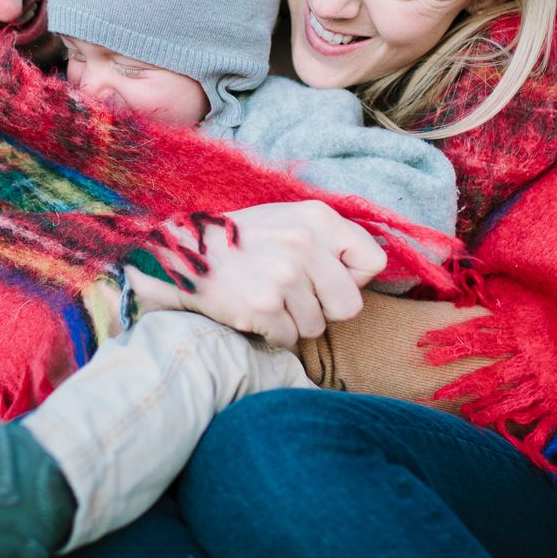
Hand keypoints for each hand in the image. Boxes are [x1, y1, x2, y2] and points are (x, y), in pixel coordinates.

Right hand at [124, 201, 385, 347]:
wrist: (183, 252)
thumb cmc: (242, 240)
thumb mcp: (288, 220)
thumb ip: (329, 238)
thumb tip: (372, 268)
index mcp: (316, 218)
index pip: (373, 261)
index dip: (353, 277)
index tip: (328, 275)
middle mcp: (304, 244)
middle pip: (349, 305)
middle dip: (324, 308)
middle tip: (294, 295)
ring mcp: (284, 277)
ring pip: (316, 327)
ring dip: (293, 321)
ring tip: (266, 297)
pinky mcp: (263, 306)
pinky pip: (289, 339)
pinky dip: (272, 333)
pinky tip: (252, 310)